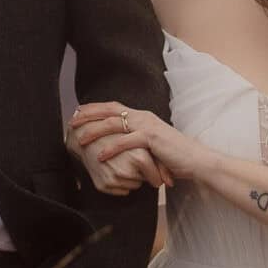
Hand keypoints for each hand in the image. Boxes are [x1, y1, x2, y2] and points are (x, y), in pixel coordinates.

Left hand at [72, 102, 215, 184]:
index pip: (114, 107)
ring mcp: (147, 126)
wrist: (196, 160)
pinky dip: (111, 148)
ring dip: (95, 130)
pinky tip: (99, 155)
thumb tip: (120, 146)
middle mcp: (143, 117)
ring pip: (115, 124)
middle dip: (89, 115)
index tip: (78, 113)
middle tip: (71, 121)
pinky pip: (127, 141)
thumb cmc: (174, 156)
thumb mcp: (151, 146)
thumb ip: (136, 141)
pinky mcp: (152, 139)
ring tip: (79, 139)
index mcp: (142, 117)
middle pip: (110, 111)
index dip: (95, 108)